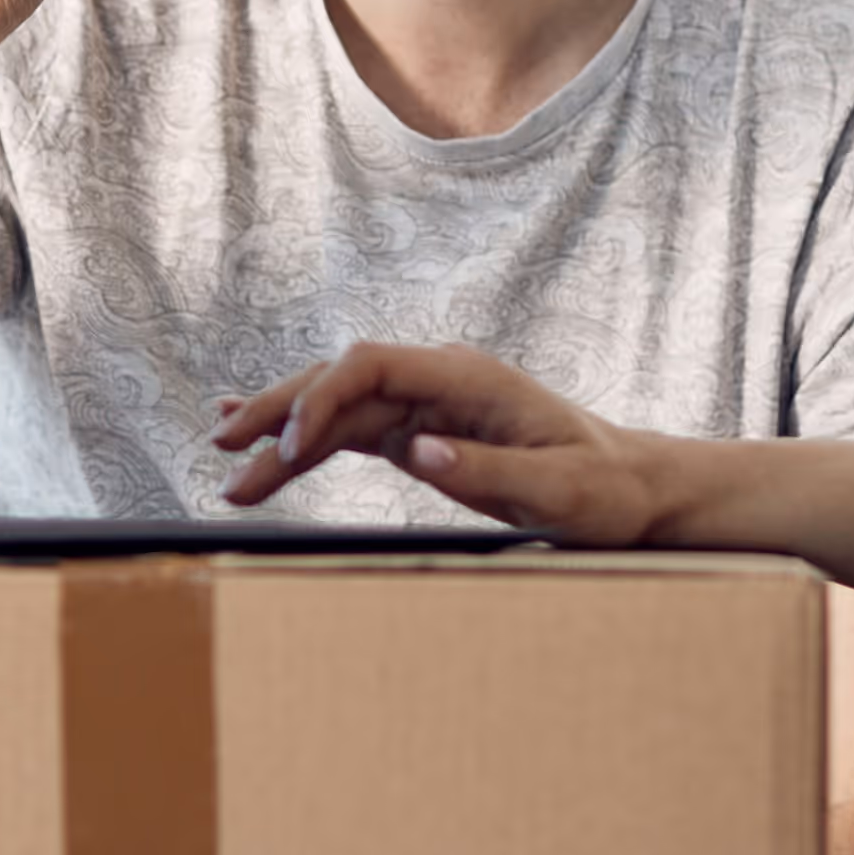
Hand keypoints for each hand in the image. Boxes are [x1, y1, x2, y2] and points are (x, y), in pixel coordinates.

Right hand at [204, 340, 682, 541]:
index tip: (290, 450)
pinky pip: (349, 429)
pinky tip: (260, 443)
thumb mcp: (558, 491)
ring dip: (280, 436)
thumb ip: (487, 469)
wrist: (631, 488)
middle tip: (221, 449)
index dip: (321, 398)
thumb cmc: (604, 490)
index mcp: (469, 377)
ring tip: (225, 469)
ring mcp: (426, 403)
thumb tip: (417, 449)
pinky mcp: (420, 432)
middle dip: (276, 410)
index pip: (371, 363)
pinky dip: (304, 439)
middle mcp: (439, 379)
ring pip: (335, 407)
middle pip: (338, 378)